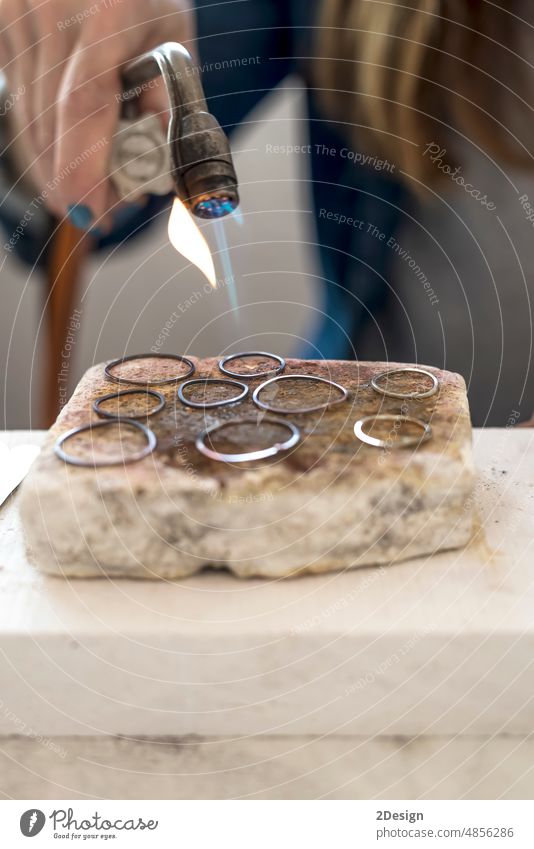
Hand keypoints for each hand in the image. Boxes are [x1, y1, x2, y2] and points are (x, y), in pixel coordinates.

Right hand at [0, 0, 193, 227]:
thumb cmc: (144, 3)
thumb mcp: (174, 41)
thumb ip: (172, 103)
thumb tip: (156, 175)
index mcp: (114, 8)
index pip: (85, 101)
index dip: (82, 165)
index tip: (87, 211)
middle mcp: (57, 5)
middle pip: (52, 121)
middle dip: (72, 182)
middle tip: (95, 218)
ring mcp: (21, 11)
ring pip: (29, 119)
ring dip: (54, 168)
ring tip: (86, 195)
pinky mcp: (0, 22)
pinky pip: (16, 103)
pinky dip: (40, 141)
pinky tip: (61, 161)